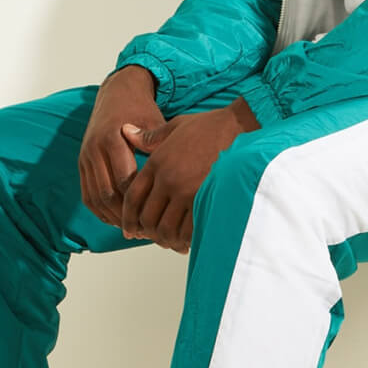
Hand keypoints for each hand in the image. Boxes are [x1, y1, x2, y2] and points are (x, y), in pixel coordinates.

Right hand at [78, 66, 166, 229]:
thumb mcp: (154, 123)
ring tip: (132, 229)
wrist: (117, 93)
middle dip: (125, 215)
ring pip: (95, 198)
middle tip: (144, 230)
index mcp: (113, 138)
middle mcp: (95, 149)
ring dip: (112, 217)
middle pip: (107, 194)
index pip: (125, 180)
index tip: (155, 215)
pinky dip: (100, 211)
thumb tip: (175, 177)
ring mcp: (85, 157)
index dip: (139, 201)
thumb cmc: (141, 110)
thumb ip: (159, 148)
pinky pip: (87, 195)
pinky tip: (117, 219)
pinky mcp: (82, 163)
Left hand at [119, 97, 259, 253]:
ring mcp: (187, 192)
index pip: (133, 198)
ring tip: (170, 241)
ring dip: (166, 239)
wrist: (241, 127)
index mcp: (157, 163)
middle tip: (153, 237)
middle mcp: (168, 179)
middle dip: (146, 232)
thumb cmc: (211, 126)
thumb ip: (149, 137)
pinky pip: (189, 231)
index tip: (129, 229)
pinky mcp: (207, 200)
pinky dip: (185, 240)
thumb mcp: (175, 126)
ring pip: (166, 228)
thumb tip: (126, 131)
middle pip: (147, 217)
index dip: (128, 218)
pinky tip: (186, 241)